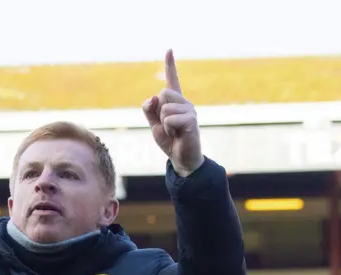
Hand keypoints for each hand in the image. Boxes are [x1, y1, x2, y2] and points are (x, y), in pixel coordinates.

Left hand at [142, 50, 203, 176]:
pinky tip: (176, 135)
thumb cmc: (169, 141)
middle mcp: (184, 102)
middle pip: (162, 94)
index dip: (170, 66)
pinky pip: (169, 119)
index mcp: (175, 102)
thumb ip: (149, 110)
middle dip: (159, 111)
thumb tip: (153, 96)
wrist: (181, 159)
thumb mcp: (154, 125)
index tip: (169, 50)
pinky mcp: (191, 120)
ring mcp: (189, 110)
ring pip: (165, 107)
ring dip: (163, 123)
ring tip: (172, 132)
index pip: (171, 81)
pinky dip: (168, 129)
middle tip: (167, 126)